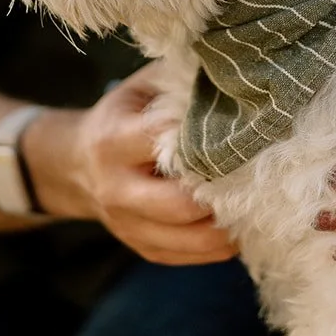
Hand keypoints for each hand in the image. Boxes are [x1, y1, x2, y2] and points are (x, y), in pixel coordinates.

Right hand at [28, 67, 237, 265]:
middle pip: (180, 204)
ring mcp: (127, 225)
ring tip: (256, 202)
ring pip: (191, 239)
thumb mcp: (143, 87)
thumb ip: (180, 84)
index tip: (242, 129)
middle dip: (222, 190)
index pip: (166, 143)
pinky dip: (220, 245)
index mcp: (114, 141)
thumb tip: (234, 79)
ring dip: (229, 224)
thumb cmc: (125, 116)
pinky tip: (239, 222)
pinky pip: (190, 257)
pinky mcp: (142, 248)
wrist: (78, 163)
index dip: (208, 137)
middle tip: (257, 173)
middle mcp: (116, 189)